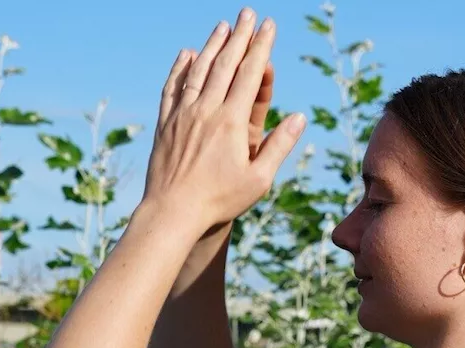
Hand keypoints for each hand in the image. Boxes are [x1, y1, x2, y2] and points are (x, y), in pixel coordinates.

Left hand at [141, 8, 305, 231]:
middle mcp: (206, 110)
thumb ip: (279, 146)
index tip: (269, 26)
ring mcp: (182, 114)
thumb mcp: (259, 180)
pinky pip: (173, 87)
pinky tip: (186, 54)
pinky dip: (181, 68)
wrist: (172, 212)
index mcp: (232, 122)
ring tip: (222, 26)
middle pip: (225, 64)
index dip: (261, 48)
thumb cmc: (220, 200)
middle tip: (248, 13)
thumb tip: (300, 118)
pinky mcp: (165, 123)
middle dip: (239, 36)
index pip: (249, 74)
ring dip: (212, 45)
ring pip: (198, 70)